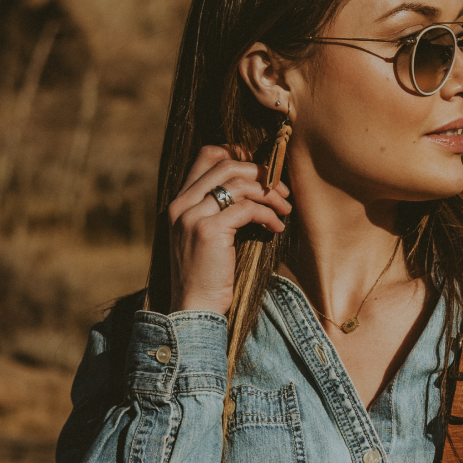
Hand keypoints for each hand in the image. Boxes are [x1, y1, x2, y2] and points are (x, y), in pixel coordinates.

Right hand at [167, 144, 291, 313]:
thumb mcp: (205, 235)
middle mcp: (181, 204)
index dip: (237, 154)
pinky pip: (248, 209)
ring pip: (239, 184)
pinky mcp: (209, 230)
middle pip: (227, 165)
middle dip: (261, 173)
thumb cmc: (207, 275)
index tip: (262, 170)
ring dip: (269, 195)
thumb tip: (252, 186)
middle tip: (282, 191)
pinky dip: (268, 215)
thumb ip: (218, 209)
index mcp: (178, 202)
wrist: (193, 308)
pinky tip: (276, 228)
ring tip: (285, 209)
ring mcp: (192, 216)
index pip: (206, 156)